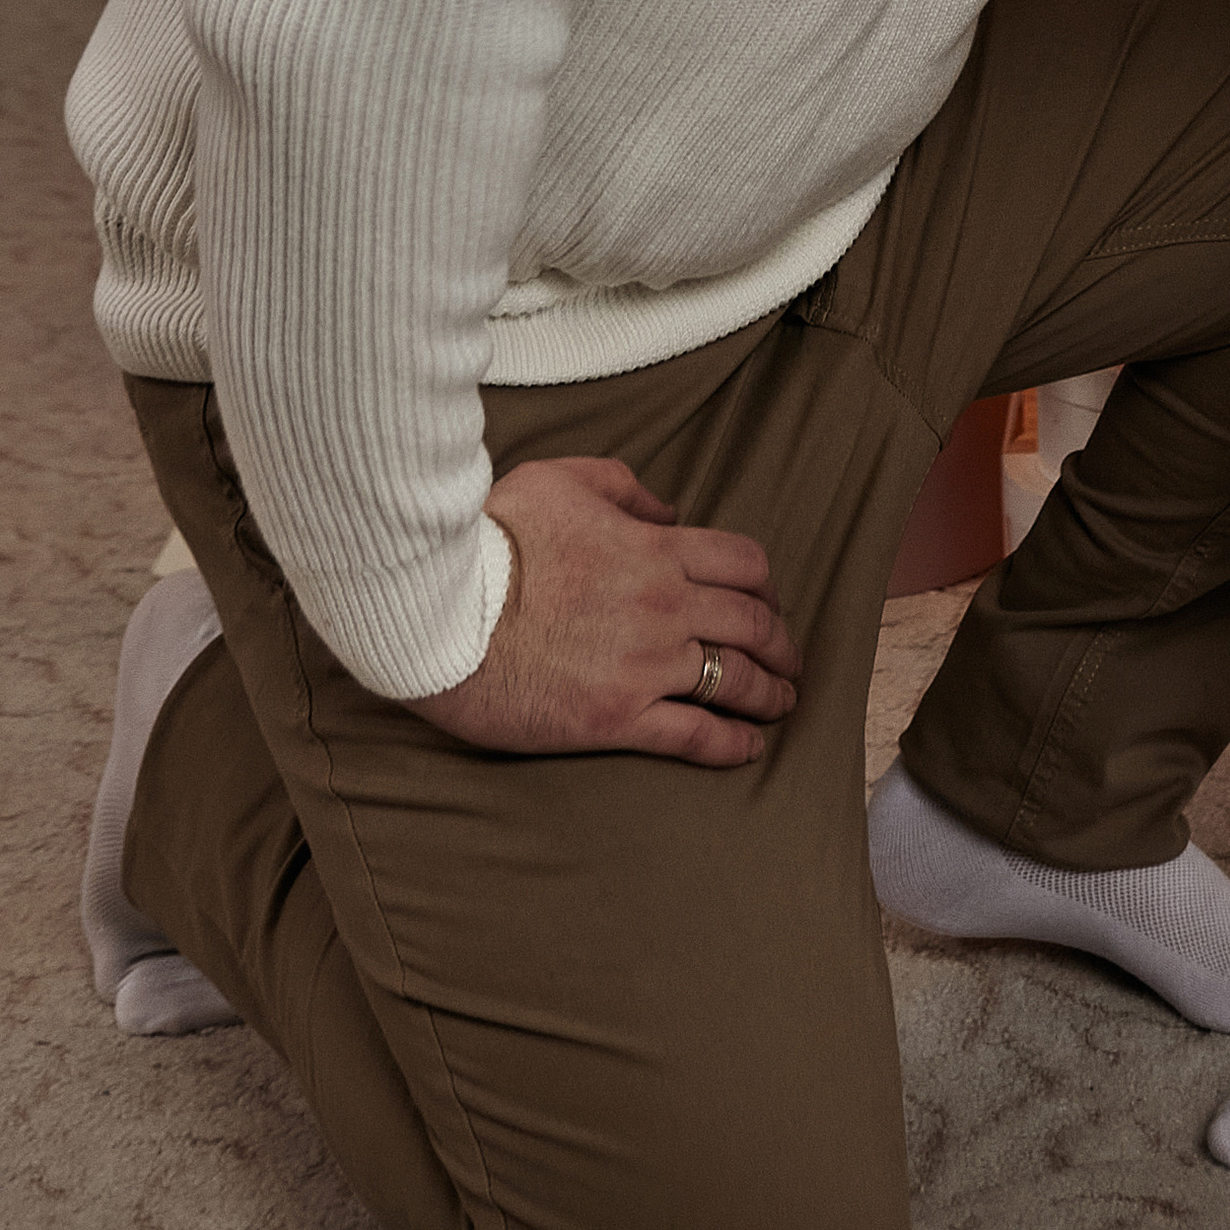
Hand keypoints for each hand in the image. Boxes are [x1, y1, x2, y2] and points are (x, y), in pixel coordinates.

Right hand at [408, 456, 799, 767]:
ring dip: (770, 693)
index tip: (768, 601)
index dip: (765, 585)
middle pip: (753, 624)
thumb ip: (625, 488)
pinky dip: (730, 744)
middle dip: (781, 642)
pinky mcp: (616, 717)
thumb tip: (670, 511)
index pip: (744, 565)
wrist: (441, 609)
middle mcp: (665, 607)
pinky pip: (693, 735)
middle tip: (789, 658)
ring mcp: (645, 666)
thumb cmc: (491, 538)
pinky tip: (748, 749)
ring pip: (735, 681)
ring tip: (782, 703)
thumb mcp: (560, 480)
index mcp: (655, 550)